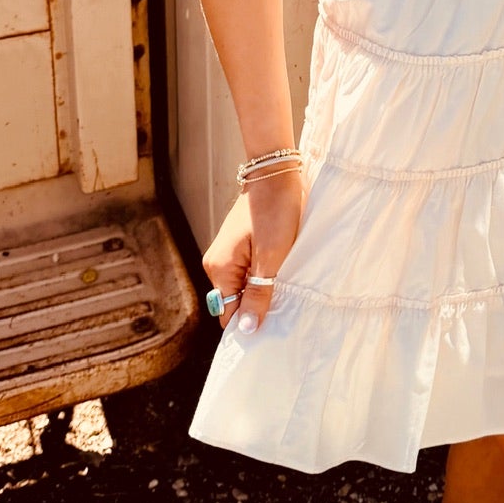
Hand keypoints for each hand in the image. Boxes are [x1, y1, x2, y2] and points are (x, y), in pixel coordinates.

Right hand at [201, 169, 304, 336]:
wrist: (276, 174)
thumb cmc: (275, 211)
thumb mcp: (272, 257)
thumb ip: (258, 294)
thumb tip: (245, 329)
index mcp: (219, 268)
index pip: (228, 314)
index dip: (249, 322)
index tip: (275, 326)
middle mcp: (217, 263)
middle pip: (236, 302)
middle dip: (258, 306)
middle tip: (286, 303)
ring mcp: (227, 255)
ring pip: (245, 288)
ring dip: (264, 289)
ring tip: (286, 283)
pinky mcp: (239, 247)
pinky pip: (249, 273)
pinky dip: (265, 276)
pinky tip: (282, 270)